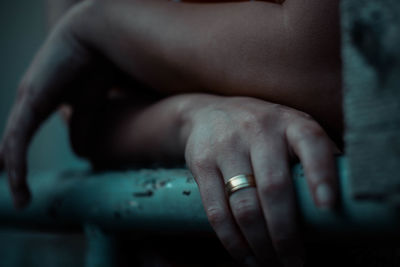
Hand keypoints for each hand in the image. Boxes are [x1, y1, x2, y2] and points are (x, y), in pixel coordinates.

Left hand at [0, 1, 113, 207]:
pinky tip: (17, 178)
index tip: (15, 180)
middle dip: (7, 167)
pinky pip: (19, 138)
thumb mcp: (88, 106)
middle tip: (14, 194)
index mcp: (38, 102)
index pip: (20, 136)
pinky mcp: (32, 100)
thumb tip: (79, 152)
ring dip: (13, 174)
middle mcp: (27, 101)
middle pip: (9, 142)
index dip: (15, 158)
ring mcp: (26, 100)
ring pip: (11, 145)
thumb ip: (82, 127)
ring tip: (20, 198)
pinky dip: (18, 161)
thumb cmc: (93, 66)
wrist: (96, 36)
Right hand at [183, 95, 337, 265]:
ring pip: (244, 205)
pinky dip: (232, 240)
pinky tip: (245, 255)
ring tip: (272, 263)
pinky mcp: (202, 163)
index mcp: (289, 122)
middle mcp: (258, 130)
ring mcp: (227, 146)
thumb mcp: (289, 128)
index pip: (311, 143)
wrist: (208, 114)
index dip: (321, 175)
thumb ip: (314, 154)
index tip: (328, 208)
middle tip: (294, 261)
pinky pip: (217, 210)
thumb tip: (349, 195)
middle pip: (274, 188)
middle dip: (286, 233)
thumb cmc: (261, 130)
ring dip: (260, 243)